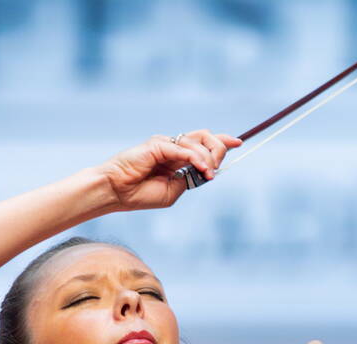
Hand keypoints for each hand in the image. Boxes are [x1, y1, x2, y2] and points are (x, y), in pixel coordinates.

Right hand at [96, 130, 242, 210]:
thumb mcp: (173, 191)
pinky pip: (184, 149)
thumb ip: (190, 179)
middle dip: (219, 149)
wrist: (117, 193)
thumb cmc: (141, 194)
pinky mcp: (158, 144)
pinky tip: (202, 170)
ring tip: (208, 174)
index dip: (222, 141)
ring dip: (209, 158)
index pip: (203, 143)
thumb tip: (208, 172)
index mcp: (177, 158)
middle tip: (216, 168)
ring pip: (198, 141)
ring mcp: (165, 143)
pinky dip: (197, 159)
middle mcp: (173, 147)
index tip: (239, 142)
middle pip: (205, 137)